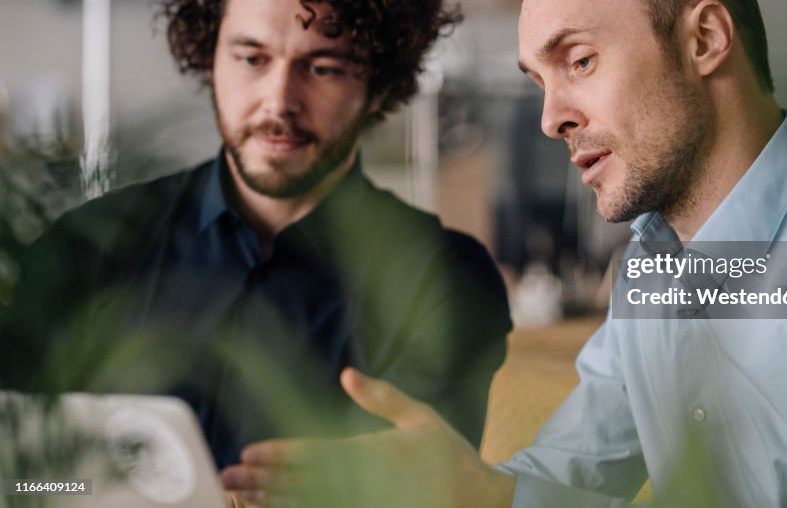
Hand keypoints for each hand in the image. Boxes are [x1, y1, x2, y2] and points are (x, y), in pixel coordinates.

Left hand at [220, 367, 515, 507]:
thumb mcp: (421, 417)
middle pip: (303, 482)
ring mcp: (367, 504)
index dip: (280, 453)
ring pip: (309, 505)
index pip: (316, 452)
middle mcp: (366, 482)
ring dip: (272, 501)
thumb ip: (383, 397)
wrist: (479, 501)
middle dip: (262, 480)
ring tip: (239, 498)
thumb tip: (346, 373)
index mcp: (375, 451)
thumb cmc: (450, 456)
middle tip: (225, 479)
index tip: (249, 453)